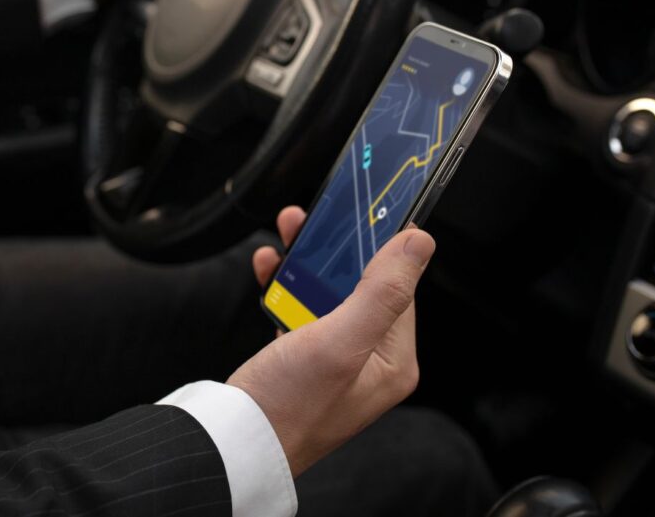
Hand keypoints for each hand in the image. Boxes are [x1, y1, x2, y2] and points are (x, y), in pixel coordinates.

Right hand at [228, 206, 434, 476]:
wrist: (235, 442)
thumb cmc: (288, 404)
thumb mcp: (340, 341)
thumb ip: (382, 291)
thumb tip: (419, 244)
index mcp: (391, 362)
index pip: (398, 289)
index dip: (378, 248)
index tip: (362, 213)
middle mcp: (369, 362)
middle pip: (360, 287)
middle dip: (335, 250)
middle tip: (313, 217)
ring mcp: (335, 361)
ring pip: (328, 295)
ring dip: (306, 263)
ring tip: (287, 232)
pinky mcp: (303, 360)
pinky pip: (301, 311)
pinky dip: (286, 287)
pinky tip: (270, 268)